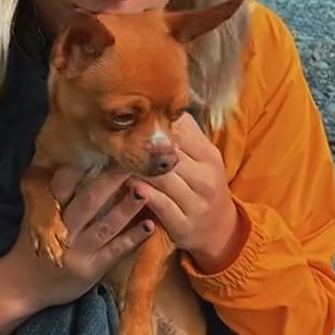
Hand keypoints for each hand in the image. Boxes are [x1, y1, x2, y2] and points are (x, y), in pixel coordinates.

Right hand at [0, 170, 154, 334]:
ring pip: (105, 226)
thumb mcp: (36, 219)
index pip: (62, 187)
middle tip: (131, 163)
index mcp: (48, 214)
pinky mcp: (91, 270)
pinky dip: (132, 239)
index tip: (101, 151)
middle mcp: (63, 231)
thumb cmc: (33, 247)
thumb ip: (53, 196)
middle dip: (110, 182)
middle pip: (88, 202)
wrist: (21, 287)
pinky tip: (149, 226)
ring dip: (127, 208)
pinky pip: (115, 251)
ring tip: (146, 191)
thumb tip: (70, 161)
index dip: (80, 169)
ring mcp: (78, 251)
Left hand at [127, 113, 243, 272]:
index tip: (132, 120)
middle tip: (114, 138)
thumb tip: (161, 105)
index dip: (154, 124)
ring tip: (114, 160)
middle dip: (141, 146)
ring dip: (135, 168)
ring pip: (161, 178)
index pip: (181, 131)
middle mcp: (206, 178)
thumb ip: (185, 136)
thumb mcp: (202, 159)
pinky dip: (140, 193)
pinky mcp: (184, 224)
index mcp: (210, 156)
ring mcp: (196, 202)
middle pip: (168, 154)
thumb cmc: (203, 187)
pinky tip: (125, 185)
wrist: (220, 229)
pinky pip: (159, 204)